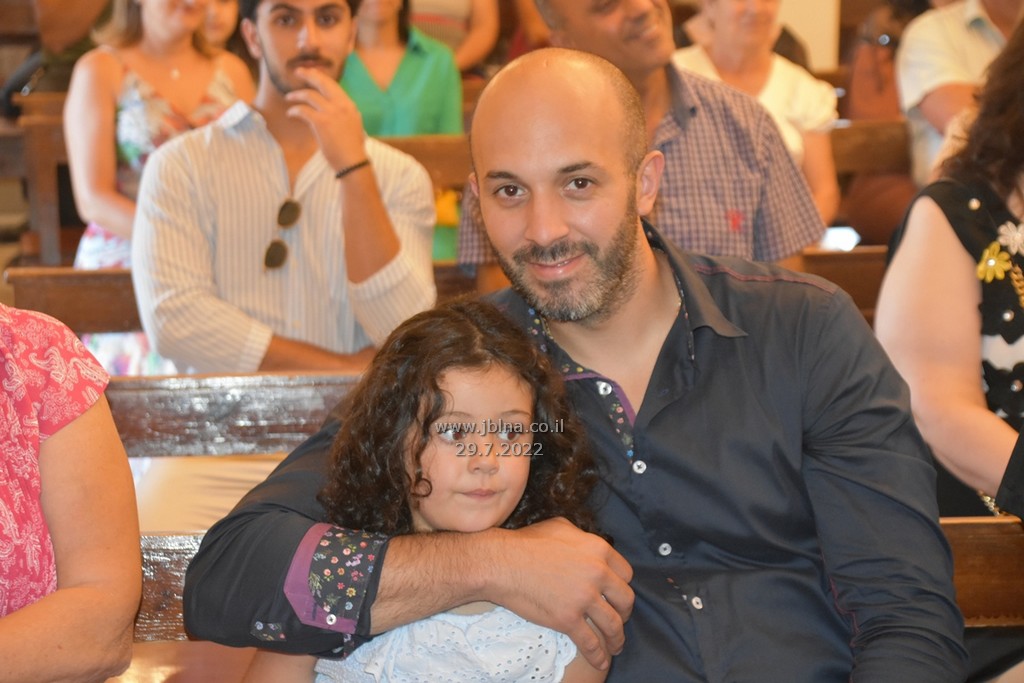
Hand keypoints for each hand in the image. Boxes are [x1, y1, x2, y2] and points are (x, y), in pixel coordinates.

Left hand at [285, 67, 366, 172]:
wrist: (353, 161)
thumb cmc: (352, 148)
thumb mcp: (353, 125)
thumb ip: (343, 114)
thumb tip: (333, 109)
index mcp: (349, 105)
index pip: (333, 85)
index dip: (320, 78)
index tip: (312, 73)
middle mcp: (341, 105)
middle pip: (322, 83)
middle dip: (308, 75)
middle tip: (298, 72)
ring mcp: (331, 112)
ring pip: (310, 95)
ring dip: (297, 95)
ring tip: (288, 97)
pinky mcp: (321, 122)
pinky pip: (303, 110)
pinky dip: (295, 110)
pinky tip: (291, 113)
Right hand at [487, 518, 632, 670]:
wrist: (502, 562)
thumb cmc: (526, 542)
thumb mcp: (561, 527)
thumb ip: (581, 537)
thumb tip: (586, 544)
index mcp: (598, 550)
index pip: (626, 573)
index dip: (622, 585)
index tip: (616, 595)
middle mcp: (597, 573)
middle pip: (625, 599)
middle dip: (624, 612)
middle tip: (618, 618)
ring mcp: (584, 598)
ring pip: (613, 624)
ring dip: (617, 639)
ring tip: (616, 646)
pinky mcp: (568, 619)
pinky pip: (591, 643)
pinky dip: (599, 657)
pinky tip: (602, 663)